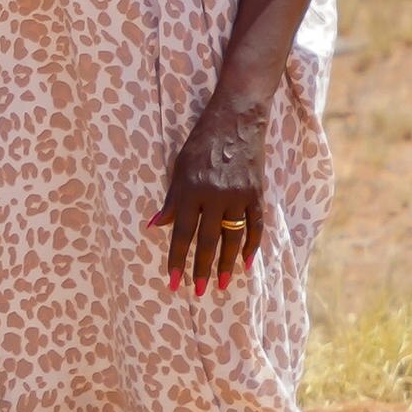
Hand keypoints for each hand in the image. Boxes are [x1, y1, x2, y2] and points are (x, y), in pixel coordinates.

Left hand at [153, 95, 273, 294]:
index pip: (181, 233)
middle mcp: (214, 196)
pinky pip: (256, 226)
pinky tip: (248, 264)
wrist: (236, 119)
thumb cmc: (201, 143)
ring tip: (223, 285)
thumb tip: (155, 227)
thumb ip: (171, 200)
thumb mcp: (178, 167)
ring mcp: (238, 195)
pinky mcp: (257, 193)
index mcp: (190, 190)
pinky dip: (253, 246)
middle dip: (201, 269)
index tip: (173, 283)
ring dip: (227, 264)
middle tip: (198, 292)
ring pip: (232, 238)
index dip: (177, 260)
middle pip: (207, 240)